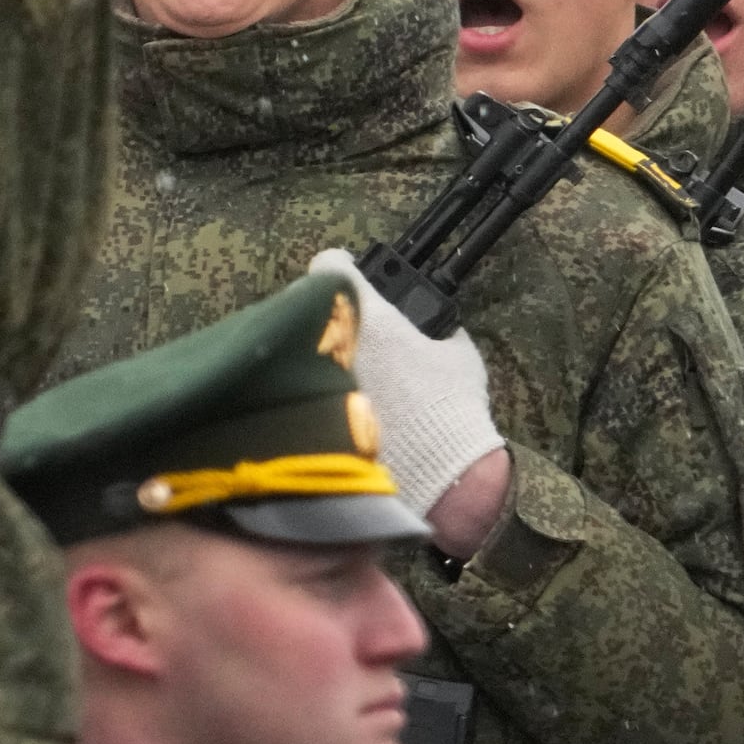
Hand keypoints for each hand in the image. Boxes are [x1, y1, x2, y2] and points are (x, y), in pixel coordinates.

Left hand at [305, 253, 506, 533]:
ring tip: (335, 380)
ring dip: (307, 361)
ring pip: (288, 354)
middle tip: (344, 339)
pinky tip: (327, 415)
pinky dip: (304, 400)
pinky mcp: (295, 420)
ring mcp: (303, 381)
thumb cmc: (449, 409)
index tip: (346, 284)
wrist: (435, 478)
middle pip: (300, 309)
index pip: (329, 265)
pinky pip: (289, 397)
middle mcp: (322, 339)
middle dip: (318, 322)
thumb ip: (433, 328)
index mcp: (362, 312)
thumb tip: (427, 321)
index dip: (339, 272)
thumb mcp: (456, 355)